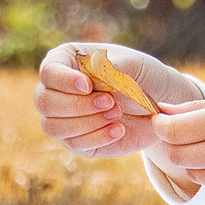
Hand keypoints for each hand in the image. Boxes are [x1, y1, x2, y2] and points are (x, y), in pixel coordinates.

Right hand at [35, 41, 203, 159]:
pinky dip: (98, 137)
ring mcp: (64, 117)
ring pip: (53, 127)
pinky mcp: (76, 140)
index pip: (49, 71)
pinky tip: (119, 129)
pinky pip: (74, 143)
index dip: (64, 80)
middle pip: (44, 102)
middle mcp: (58, 89)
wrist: (160, 105)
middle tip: (110, 102)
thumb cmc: (143, 76)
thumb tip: (91, 71)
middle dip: (77, 105)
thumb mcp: (134, 65)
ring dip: (86, 122)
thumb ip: (111, 66)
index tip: (88, 85)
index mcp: (67, 61)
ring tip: (117, 114)